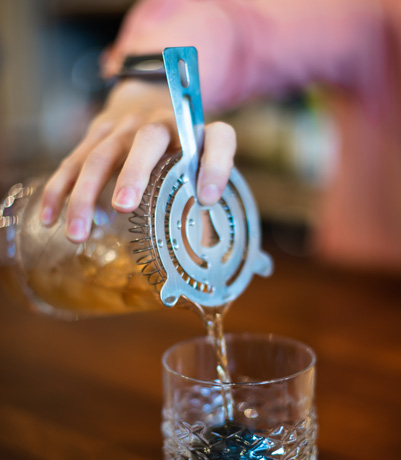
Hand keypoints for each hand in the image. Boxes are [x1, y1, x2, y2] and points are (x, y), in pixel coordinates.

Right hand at [40, 80, 235, 242]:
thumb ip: (201, 210)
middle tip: (123, 207)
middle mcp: (162, 122)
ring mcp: (125, 126)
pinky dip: (59, 190)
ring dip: (85, 195)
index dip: (217, 166)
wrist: (151, 98)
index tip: (207, 199)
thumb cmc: (181, 152)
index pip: (219, 138)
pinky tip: (50, 218)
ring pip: (100, 155)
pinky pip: (73, 161)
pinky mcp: (96, 133)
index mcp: (197, 134)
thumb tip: (196, 264)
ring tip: (78, 236)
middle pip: (147, 139)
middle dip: (134, 172)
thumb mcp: (197, 171)